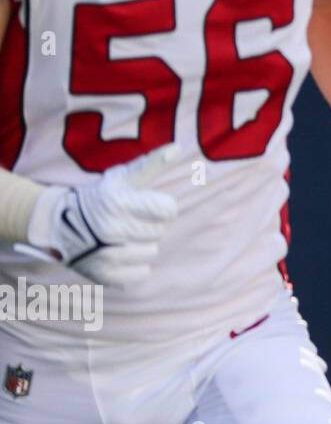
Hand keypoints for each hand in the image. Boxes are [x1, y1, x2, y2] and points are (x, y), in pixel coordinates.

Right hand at [16, 144, 180, 285]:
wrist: (58, 225)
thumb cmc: (100, 197)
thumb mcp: (122, 177)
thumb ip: (151, 164)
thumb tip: (178, 148)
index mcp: (118, 203)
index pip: (168, 209)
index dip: (161, 207)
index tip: (146, 205)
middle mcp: (112, 229)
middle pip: (160, 231)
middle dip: (149, 224)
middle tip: (128, 220)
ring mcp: (107, 255)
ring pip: (152, 252)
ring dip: (142, 245)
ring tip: (121, 237)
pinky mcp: (105, 275)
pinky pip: (142, 273)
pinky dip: (134, 266)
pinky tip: (118, 254)